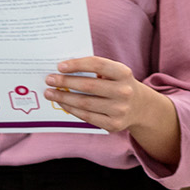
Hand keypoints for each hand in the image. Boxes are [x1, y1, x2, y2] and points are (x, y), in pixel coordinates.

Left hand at [45, 57, 168, 133]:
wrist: (140, 107)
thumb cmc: (118, 84)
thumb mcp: (114, 73)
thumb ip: (94, 70)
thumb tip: (63, 71)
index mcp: (124, 73)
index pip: (97, 65)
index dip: (77, 64)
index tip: (60, 66)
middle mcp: (124, 91)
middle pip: (88, 86)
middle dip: (65, 82)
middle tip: (49, 79)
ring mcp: (120, 110)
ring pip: (85, 103)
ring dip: (64, 97)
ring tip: (50, 93)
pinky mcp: (114, 125)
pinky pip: (87, 116)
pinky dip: (72, 109)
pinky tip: (62, 103)